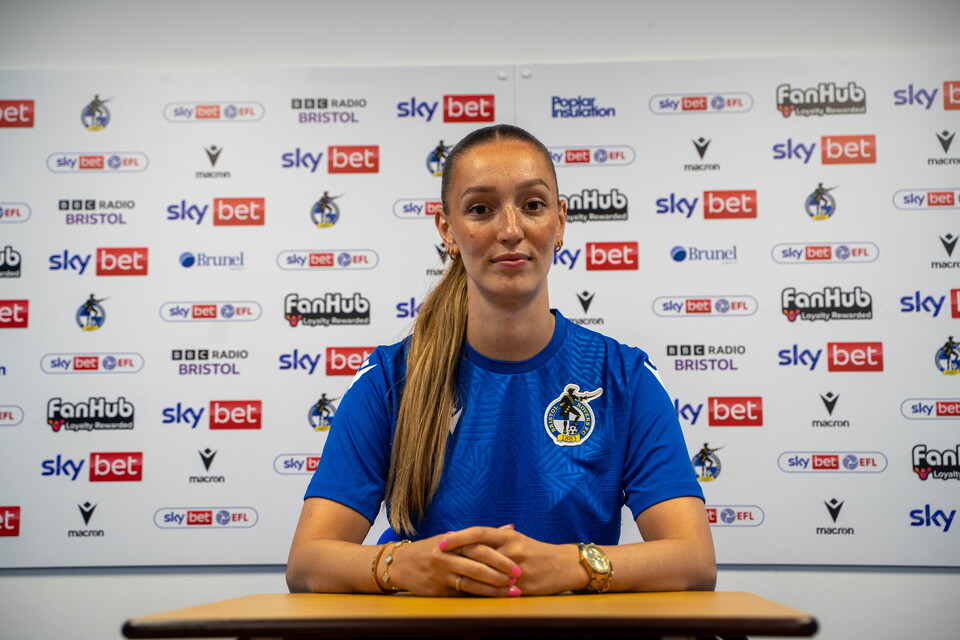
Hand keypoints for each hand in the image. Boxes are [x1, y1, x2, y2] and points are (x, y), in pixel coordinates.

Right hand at [386, 527, 519, 596]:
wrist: (399, 564)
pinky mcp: (436, 589)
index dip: (499, 556)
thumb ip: (482, 536)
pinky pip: (460, 594)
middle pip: (477, 564)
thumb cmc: (431, 550)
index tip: (517, 564)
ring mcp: (440, 573)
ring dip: (493, 589)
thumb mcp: (453, 539)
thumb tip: (510, 527)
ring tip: (511, 592)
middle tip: (517, 579)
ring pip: (471, 582)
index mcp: (453, 541)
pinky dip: (478, 597)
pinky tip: (492, 600)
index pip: (479, 547)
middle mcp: (446, 555)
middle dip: (499, 572)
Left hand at [439, 526, 582, 595]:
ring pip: (486, 573)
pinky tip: (467, 592)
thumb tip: (462, 535)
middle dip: (457, 554)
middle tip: (437, 557)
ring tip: (448, 577)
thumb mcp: (516, 539)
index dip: (460, 536)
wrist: (563, 566)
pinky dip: (481, 591)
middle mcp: (512, 549)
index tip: (443, 540)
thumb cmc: (534, 551)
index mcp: (509, 536)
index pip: (480, 532)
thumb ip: (491, 538)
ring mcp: (517, 569)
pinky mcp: (522, 587)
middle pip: (479, 551)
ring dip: (466, 575)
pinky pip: (497, 591)